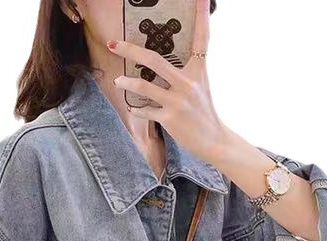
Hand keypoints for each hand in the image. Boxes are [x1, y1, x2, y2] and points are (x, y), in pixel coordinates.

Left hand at [107, 0, 227, 164]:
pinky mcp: (170, 118)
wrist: (214, 140)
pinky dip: (137, 108)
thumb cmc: (203, 111)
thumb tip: (161, 62)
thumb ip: (185, 71)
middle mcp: (188, 83)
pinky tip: (134, 108)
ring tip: (118, 80)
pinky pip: (145, 110)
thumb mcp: (200, 85)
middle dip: (130, 49)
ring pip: (145, 85)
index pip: (202, 37)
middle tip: (113, 43)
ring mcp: (178, 101)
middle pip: (155, 59)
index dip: (201, 14)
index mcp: (198, 70)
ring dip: (127, 82)